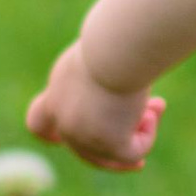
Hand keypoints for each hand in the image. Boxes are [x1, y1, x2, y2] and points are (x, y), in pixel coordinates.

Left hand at [24, 42, 163, 172]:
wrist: (116, 49)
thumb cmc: (111, 41)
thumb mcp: (100, 58)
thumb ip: (103, 82)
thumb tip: (123, 102)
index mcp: (56, 94)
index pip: (38, 123)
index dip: (51, 136)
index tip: (63, 140)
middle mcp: (65, 120)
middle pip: (86, 147)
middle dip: (122, 130)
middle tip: (152, 111)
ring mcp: (84, 137)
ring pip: (112, 154)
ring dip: (139, 131)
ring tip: (157, 105)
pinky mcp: (109, 145)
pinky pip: (133, 154)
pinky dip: (148, 134)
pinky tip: (155, 109)